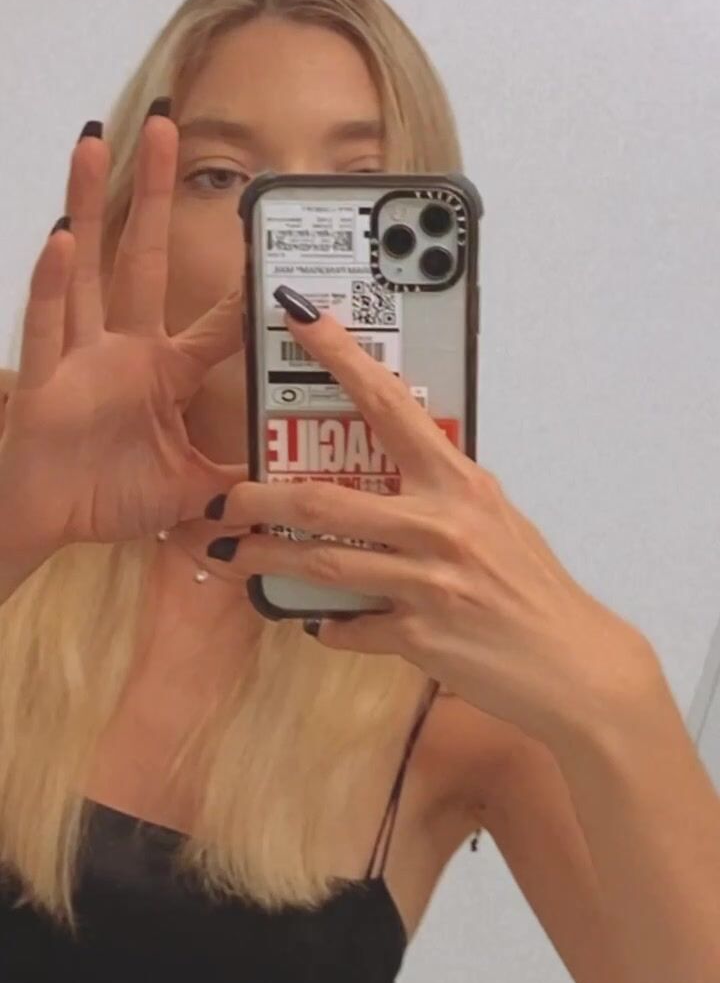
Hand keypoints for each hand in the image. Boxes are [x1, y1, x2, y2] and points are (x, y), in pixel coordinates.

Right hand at [0, 109, 246, 557]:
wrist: (48, 524)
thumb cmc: (110, 497)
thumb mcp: (193, 488)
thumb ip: (239, 479)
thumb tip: (291, 484)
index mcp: (165, 372)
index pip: (215, 322)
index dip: (241, 288)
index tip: (267, 243)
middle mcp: (124, 350)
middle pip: (142, 258)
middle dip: (154, 193)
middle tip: (167, 126)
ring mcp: (82, 358)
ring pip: (89, 271)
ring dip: (89, 207)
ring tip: (95, 144)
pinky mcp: (46, 381)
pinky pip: (49, 327)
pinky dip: (53, 286)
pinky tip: (62, 241)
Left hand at [199, 287, 657, 743]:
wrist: (574, 665)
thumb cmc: (533, 588)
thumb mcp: (495, 519)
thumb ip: (442, 495)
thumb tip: (393, 476)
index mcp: (460, 483)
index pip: (391, 405)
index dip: (341, 358)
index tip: (301, 317)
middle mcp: (442, 526)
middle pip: (325, 500)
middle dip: (261, 499)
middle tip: (225, 500)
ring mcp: (428, 583)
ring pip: (321, 564)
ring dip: (265, 561)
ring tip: (232, 555)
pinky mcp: (419, 636)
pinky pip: (350, 626)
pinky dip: (327, 624)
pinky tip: (316, 620)